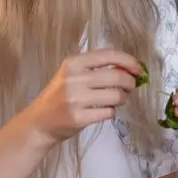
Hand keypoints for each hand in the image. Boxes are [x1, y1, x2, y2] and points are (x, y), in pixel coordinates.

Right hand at [23, 49, 141, 144]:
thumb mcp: (72, 74)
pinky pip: (109, 112)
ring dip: (122, 99)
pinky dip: (111, 112)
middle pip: (117, 76)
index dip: (129, 61)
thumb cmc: (60, 95)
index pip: (109, 55)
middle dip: (130, 83)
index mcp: (74, 62)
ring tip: (116, 100)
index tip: (138, 69)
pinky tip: (103, 111)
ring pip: (116, 96)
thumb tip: (129, 68)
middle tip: (130, 88)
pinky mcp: (79, 118)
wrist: (40, 121)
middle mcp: (74, 78)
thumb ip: (96, 68)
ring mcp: (76, 99)